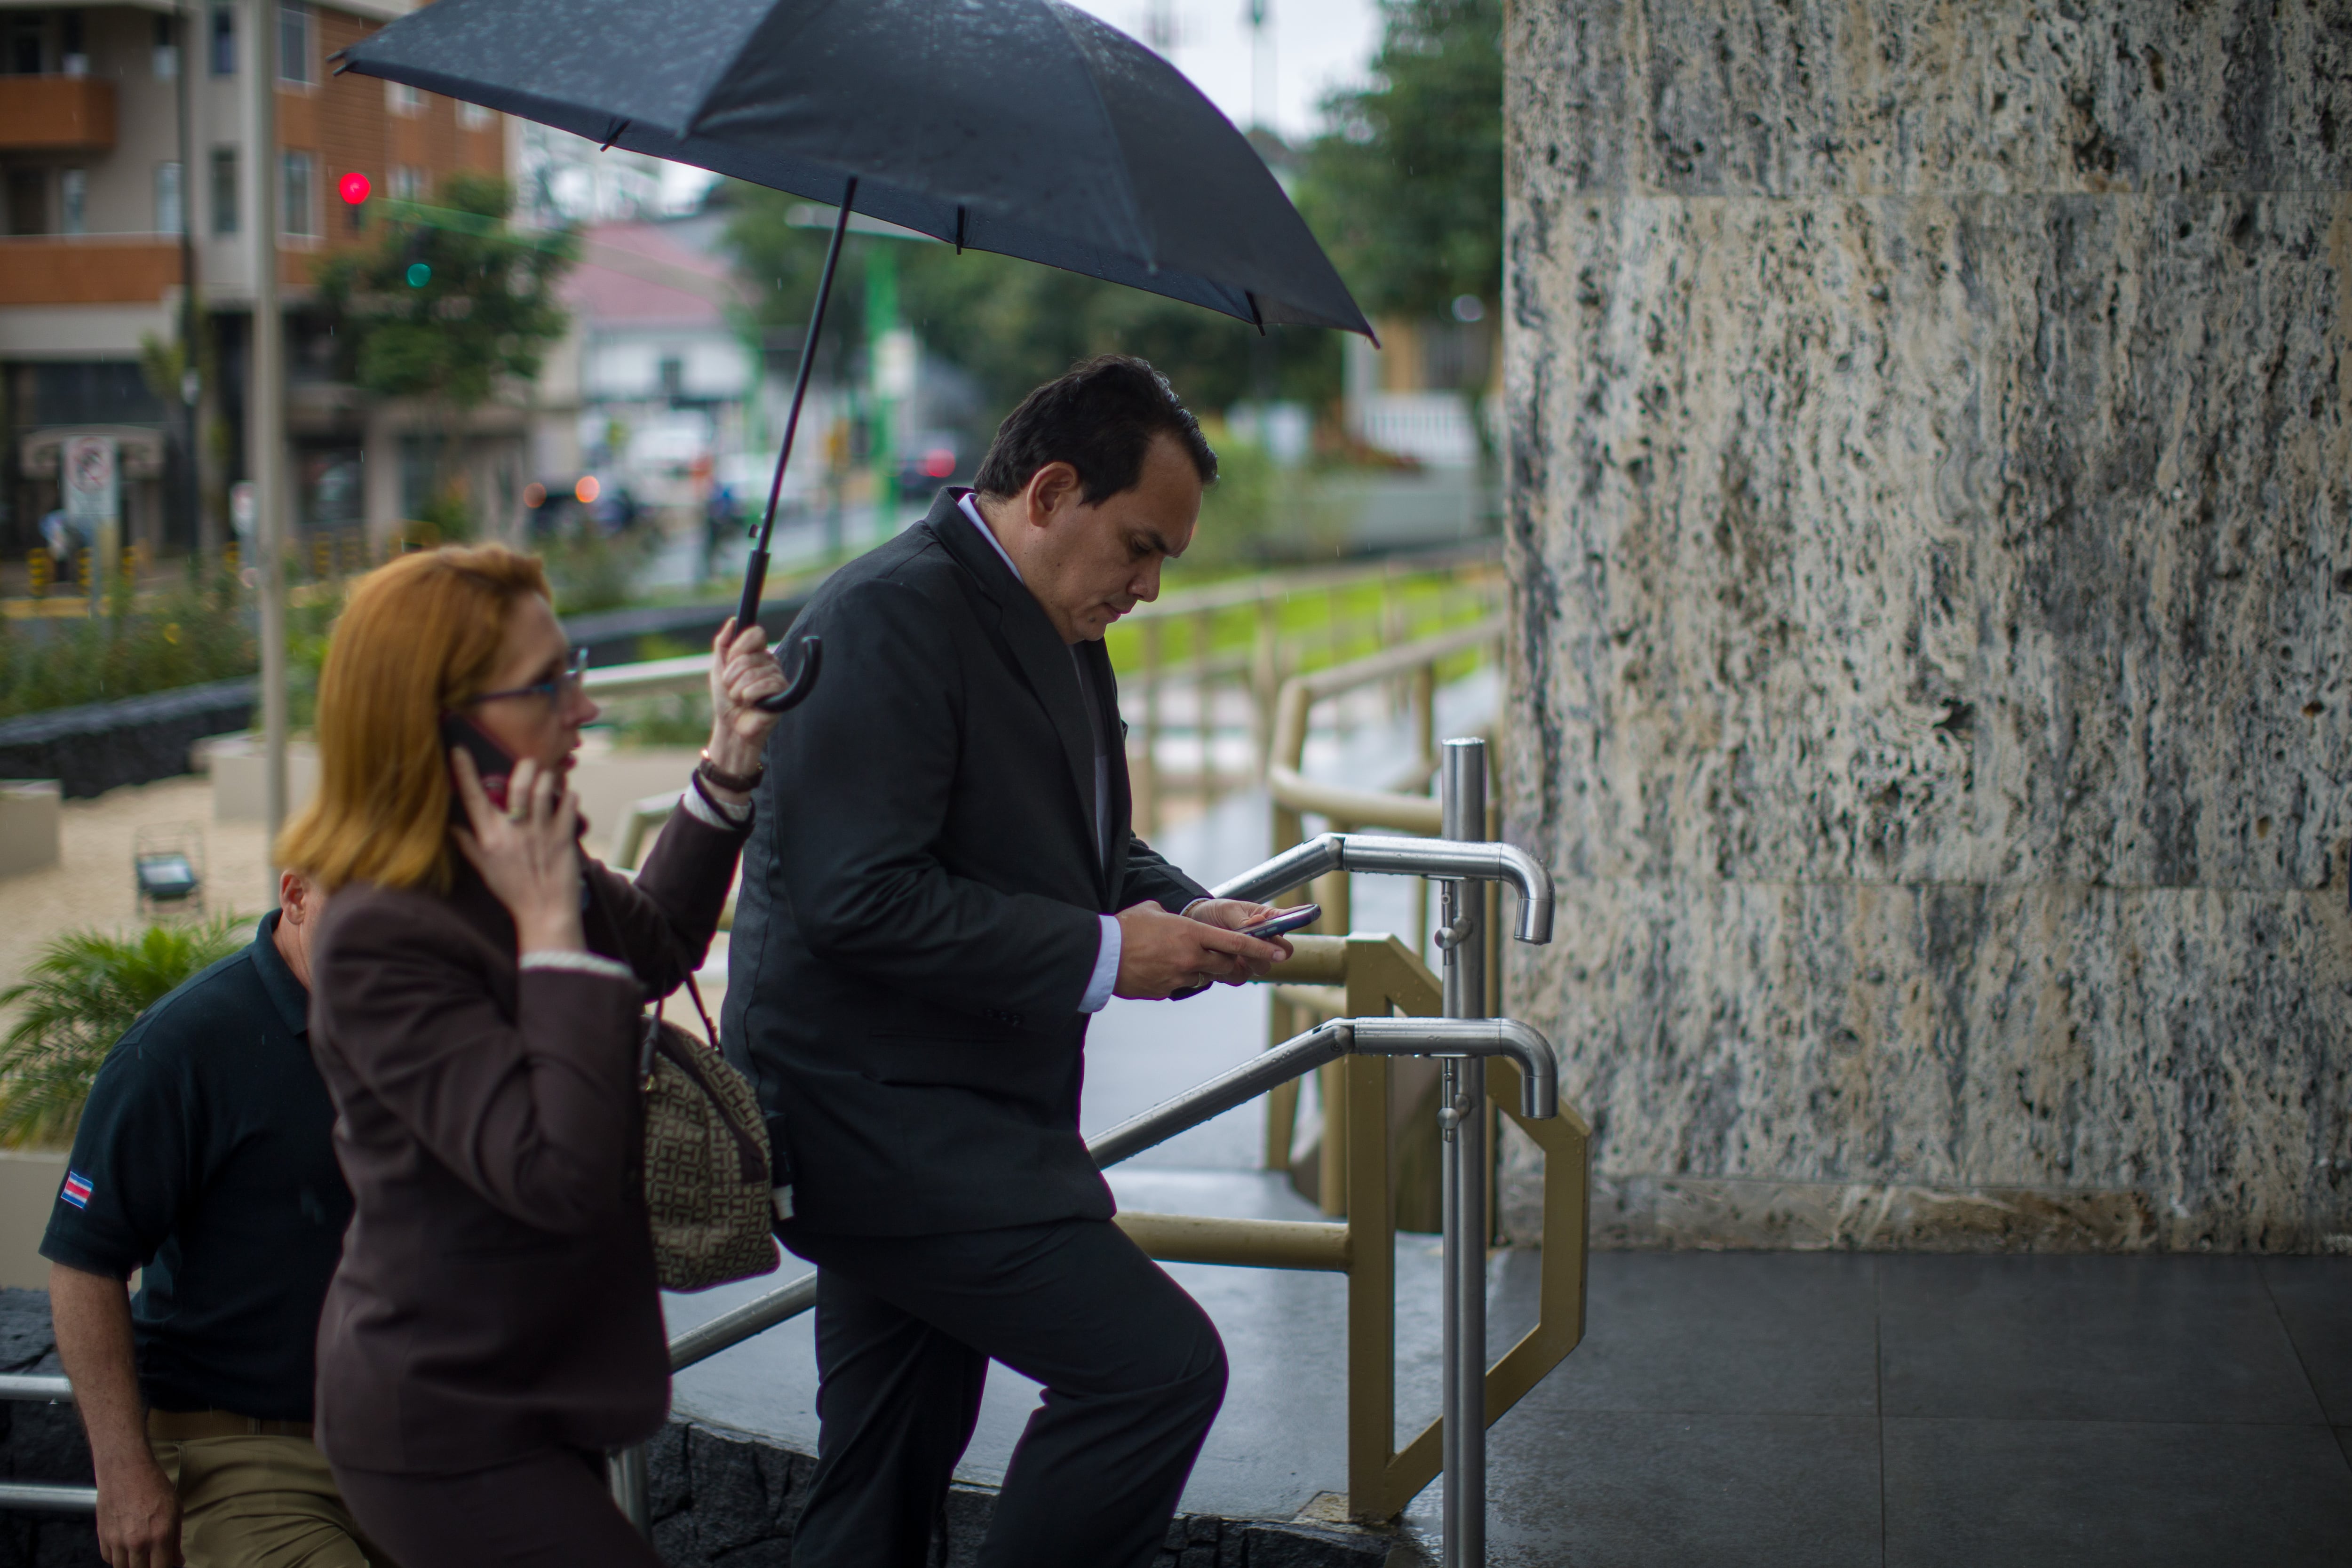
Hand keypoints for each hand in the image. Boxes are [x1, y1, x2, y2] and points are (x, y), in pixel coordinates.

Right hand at [94, 1451, 179, 1567]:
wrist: (126, 1470)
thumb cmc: (154, 1486)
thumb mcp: (175, 1510)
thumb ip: (176, 1539)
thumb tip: (178, 1562)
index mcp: (160, 1535)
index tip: (164, 1564)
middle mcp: (137, 1541)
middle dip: (147, 1567)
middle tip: (152, 1559)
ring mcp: (117, 1540)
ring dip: (131, 1564)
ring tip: (139, 1554)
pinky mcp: (102, 1536)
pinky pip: (108, 1558)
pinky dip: (116, 1557)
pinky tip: (125, 1547)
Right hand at [451, 750, 584, 953]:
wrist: (545, 912)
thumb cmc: (513, 891)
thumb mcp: (484, 869)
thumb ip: (468, 844)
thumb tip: (452, 825)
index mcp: (489, 836)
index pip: (472, 796)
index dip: (464, 770)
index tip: (459, 749)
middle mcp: (513, 830)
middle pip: (518, 783)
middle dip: (525, 766)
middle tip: (530, 764)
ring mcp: (540, 832)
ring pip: (544, 788)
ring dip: (549, 778)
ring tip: (550, 779)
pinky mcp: (563, 836)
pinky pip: (569, 804)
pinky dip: (570, 795)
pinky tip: (568, 795)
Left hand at [704, 618, 788, 788]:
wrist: (731, 728)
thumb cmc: (726, 700)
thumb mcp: (718, 668)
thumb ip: (722, 643)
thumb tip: (732, 620)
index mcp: (758, 654)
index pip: (755, 634)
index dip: (738, 649)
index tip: (730, 663)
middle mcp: (770, 663)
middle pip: (749, 656)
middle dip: (732, 676)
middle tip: (733, 689)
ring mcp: (777, 678)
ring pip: (752, 673)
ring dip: (738, 690)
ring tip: (741, 700)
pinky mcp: (782, 694)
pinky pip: (762, 686)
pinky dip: (749, 697)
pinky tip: (751, 705)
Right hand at [1113, 901, 1288, 999]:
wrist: (1101, 955)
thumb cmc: (1124, 928)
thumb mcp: (1152, 911)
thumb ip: (1172, 917)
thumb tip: (1174, 921)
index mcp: (1191, 933)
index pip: (1235, 942)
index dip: (1259, 947)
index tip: (1279, 951)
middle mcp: (1190, 957)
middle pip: (1226, 965)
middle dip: (1231, 962)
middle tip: (1229, 958)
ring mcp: (1179, 977)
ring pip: (1205, 977)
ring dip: (1202, 970)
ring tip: (1181, 959)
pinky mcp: (1165, 991)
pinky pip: (1180, 985)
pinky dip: (1176, 978)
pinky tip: (1158, 969)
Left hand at [1182, 900, 1297, 971]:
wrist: (1193, 925)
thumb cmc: (1215, 913)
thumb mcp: (1228, 910)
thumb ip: (1244, 920)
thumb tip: (1260, 921)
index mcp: (1268, 921)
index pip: (1288, 923)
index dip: (1294, 923)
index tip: (1289, 924)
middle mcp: (1264, 942)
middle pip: (1282, 953)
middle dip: (1266, 949)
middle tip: (1249, 942)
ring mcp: (1252, 959)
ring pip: (1262, 968)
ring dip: (1247, 960)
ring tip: (1229, 949)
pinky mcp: (1236, 971)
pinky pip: (1240, 978)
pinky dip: (1229, 970)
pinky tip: (1218, 959)